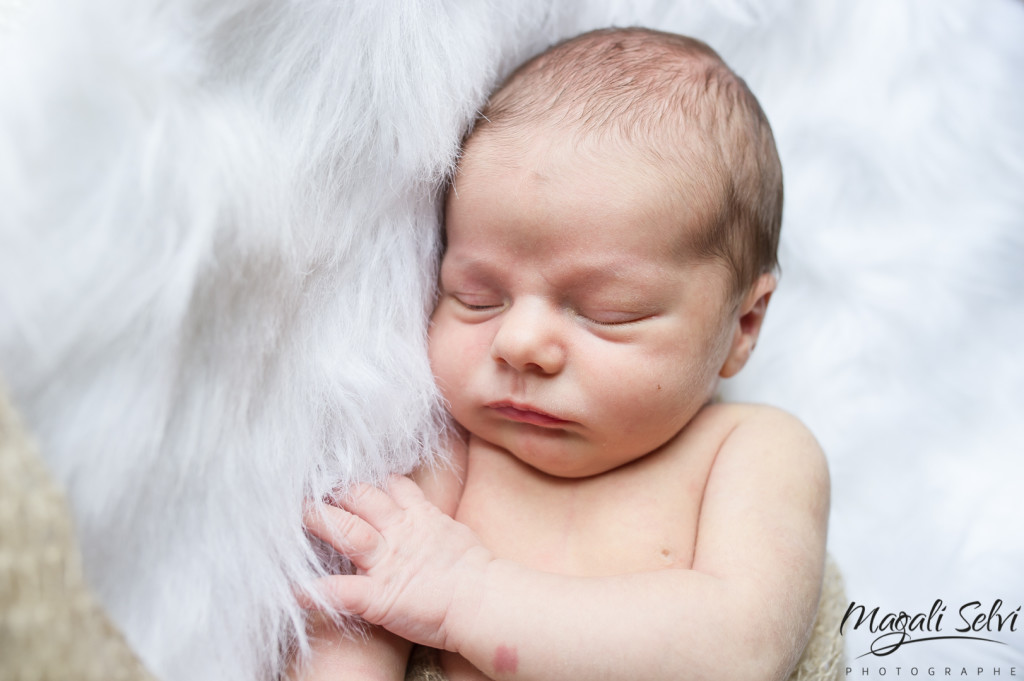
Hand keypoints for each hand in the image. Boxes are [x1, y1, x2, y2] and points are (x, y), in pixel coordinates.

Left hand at [304, 475, 491, 652]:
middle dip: (336, 491)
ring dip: (318, 521)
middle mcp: (398, 533)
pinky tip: (290, 591)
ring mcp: (386, 562)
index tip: (350, 473)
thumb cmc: (479, 572)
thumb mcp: (455, 533)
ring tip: (296, 514)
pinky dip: (312, 591)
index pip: (390, 486)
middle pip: (361, 499)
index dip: (370, 479)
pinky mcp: (378, 595)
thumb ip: (433, 521)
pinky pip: (339, 590)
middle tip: (313, 486)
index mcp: (419, 517)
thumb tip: (427, 517)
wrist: (484, 600)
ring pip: (346, 531)